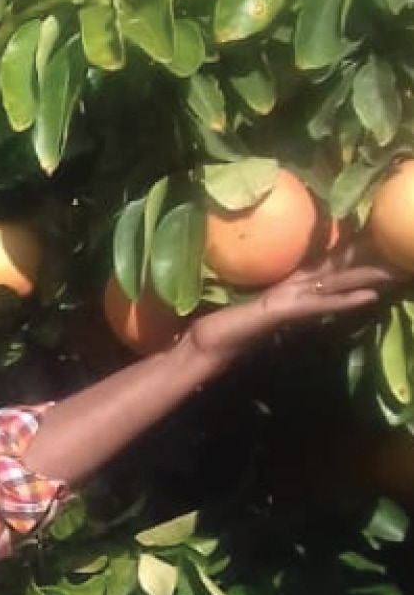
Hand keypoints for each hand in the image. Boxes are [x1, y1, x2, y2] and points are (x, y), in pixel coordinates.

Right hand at [185, 243, 406, 370]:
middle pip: (335, 269)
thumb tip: (285, 304)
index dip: (350, 257)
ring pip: (333, 282)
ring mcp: (285, 298)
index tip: (376, 247)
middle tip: (397, 250)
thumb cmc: (220, 335)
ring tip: (395, 268)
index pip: (324, 270)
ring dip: (365, 274)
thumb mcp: (252, 321)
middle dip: (366, 259)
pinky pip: (319, 305)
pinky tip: (368, 297)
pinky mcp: (279, 310)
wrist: (201, 347)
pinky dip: (344, 301)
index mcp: (284, 291)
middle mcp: (289, 290)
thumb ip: (271, 311)